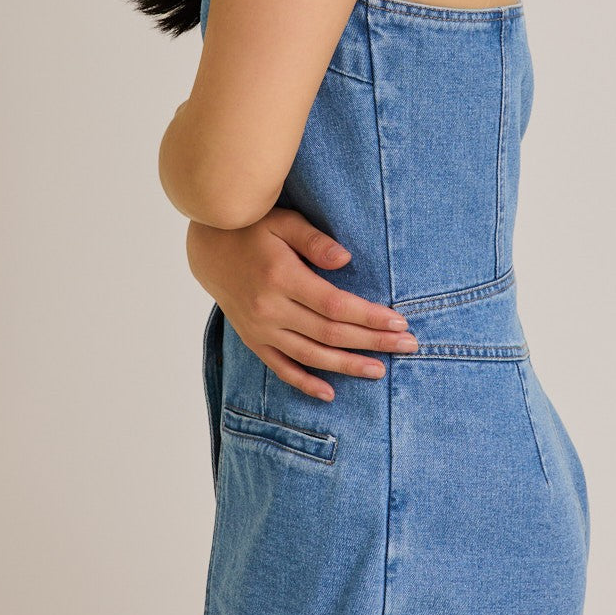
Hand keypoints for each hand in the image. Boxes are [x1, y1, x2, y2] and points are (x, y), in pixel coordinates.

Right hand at [186, 206, 417, 401]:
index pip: (335, 306)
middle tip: (408, 345)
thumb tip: (346, 259)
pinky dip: (305, 383)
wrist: (208, 248)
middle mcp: (270, 309)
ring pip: (310, 356)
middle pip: (330, 334)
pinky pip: (281, 367)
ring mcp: (260, 328)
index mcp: (281, 278)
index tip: (399, 322)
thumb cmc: (252, 228)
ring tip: (380, 370)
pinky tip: (330, 393)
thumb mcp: (283, 222)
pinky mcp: (253, 339)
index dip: (369, 317)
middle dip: (372, 342)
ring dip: (347, 366)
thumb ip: (315, 241)